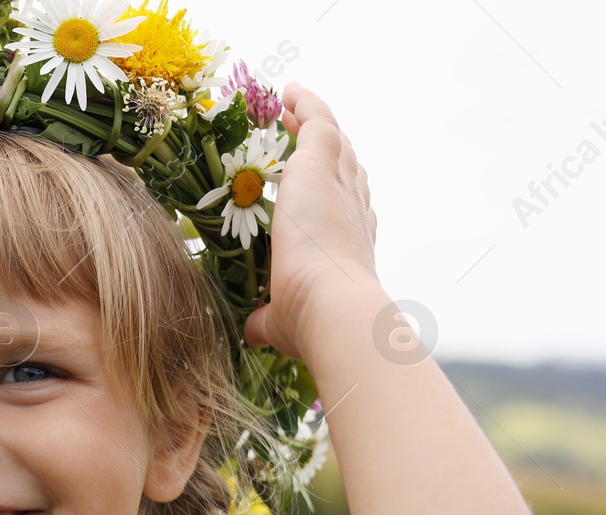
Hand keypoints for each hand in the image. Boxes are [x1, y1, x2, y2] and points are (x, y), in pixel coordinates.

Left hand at [242, 83, 379, 358]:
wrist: (330, 306)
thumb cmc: (308, 319)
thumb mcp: (281, 320)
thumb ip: (265, 320)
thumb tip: (253, 331)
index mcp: (348, 242)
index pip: (346, 207)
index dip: (335, 191)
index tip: (319, 182)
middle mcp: (352, 209)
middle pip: (346, 167)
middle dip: (327, 149)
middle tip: (301, 132)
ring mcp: (340, 185)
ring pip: (334, 140)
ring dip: (314, 122)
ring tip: (291, 107)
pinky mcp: (321, 166)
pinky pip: (318, 122)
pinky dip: (306, 105)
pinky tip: (289, 92)